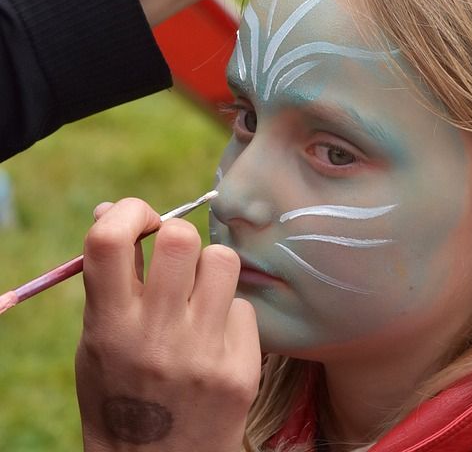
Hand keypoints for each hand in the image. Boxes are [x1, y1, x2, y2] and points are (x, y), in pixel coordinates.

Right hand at [76, 198, 259, 451]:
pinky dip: (230, 313)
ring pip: (223, 260)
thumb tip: (111, 209)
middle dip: (177, 235)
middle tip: (175, 256)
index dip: (128, 212)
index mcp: (109, 327)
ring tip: (199, 295)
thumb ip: (107, 278)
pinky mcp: (241, 368)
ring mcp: (203, 354)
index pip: (109, 240)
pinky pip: (244, 306)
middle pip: (180, 238)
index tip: (140, 220)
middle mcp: (156, 338)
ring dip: (211, 267)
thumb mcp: (96, 340)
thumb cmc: (121, 393)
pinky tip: (216, 339)